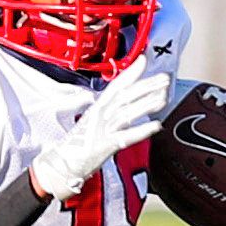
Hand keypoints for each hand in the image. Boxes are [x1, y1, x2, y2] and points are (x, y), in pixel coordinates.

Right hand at [30, 60, 170, 201]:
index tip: (143, 60)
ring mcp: (103, 130)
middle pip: (125, 97)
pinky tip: (156, 126)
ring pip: (127, 113)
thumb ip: (108, 113)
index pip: (115, 86)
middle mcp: (100, 116)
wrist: (61, 164)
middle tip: (164, 79)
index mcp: (97, 109)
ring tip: (163, 98)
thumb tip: (125, 105)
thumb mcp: (93, 124)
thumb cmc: (77, 146)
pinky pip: (126, 136)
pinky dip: (141, 130)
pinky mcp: (106, 146)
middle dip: (146, 86)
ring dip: (146, 104)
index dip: (130, 72)